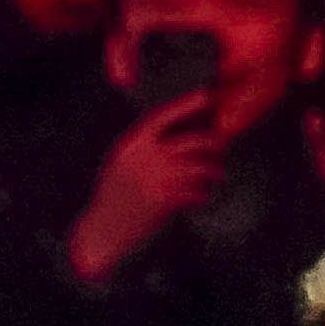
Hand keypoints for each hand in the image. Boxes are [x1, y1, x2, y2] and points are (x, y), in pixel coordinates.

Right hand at [69, 93, 228, 279]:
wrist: (103, 230)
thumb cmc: (114, 196)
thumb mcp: (120, 163)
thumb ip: (143, 146)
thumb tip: (179, 128)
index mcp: (131, 145)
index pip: (162, 116)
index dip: (186, 104)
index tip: (207, 96)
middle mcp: (144, 158)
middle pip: (192, 141)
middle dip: (214, 143)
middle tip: (221, 146)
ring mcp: (155, 179)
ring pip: (200, 167)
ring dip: (213, 171)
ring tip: (215, 174)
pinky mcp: (165, 200)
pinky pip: (197, 191)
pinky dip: (203, 194)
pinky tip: (199, 197)